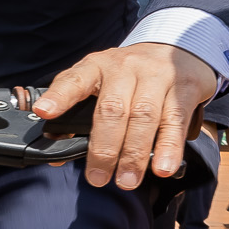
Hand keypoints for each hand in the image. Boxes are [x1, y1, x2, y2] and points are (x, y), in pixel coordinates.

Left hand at [33, 42, 217, 190]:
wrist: (177, 48)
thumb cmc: (129, 76)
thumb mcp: (101, 83)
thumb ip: (77, 114)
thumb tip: (57, 154)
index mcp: (97, 66)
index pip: (74, 79)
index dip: (59, 96)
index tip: (44, 112)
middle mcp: (125, 68)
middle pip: (112, 109)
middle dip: (103, 148)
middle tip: (97, 178)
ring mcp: (156, 76)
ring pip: (144, 116)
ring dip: (134, 154)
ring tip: (127, 181)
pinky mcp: (184, 88)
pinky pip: (175, 121)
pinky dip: (169, 147)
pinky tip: (162, 168)